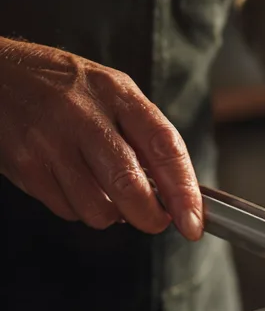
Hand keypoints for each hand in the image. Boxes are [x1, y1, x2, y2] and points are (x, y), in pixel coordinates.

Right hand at [0, 38, 202, 238]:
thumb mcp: (113, 93)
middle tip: (154, 221)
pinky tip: (72, 182)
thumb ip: (145, 136)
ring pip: (98, 208)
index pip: (165, 147)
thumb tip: (178, 193)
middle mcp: (84, 116)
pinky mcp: (24, 164)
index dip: (184, 192)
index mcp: (118, 94)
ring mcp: (50, 141)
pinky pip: (66, 209)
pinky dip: (78, 207)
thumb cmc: (66, 89)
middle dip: (150, 217)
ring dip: (111, 214)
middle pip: (129, 185)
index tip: (193, 221)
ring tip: (104, 191)